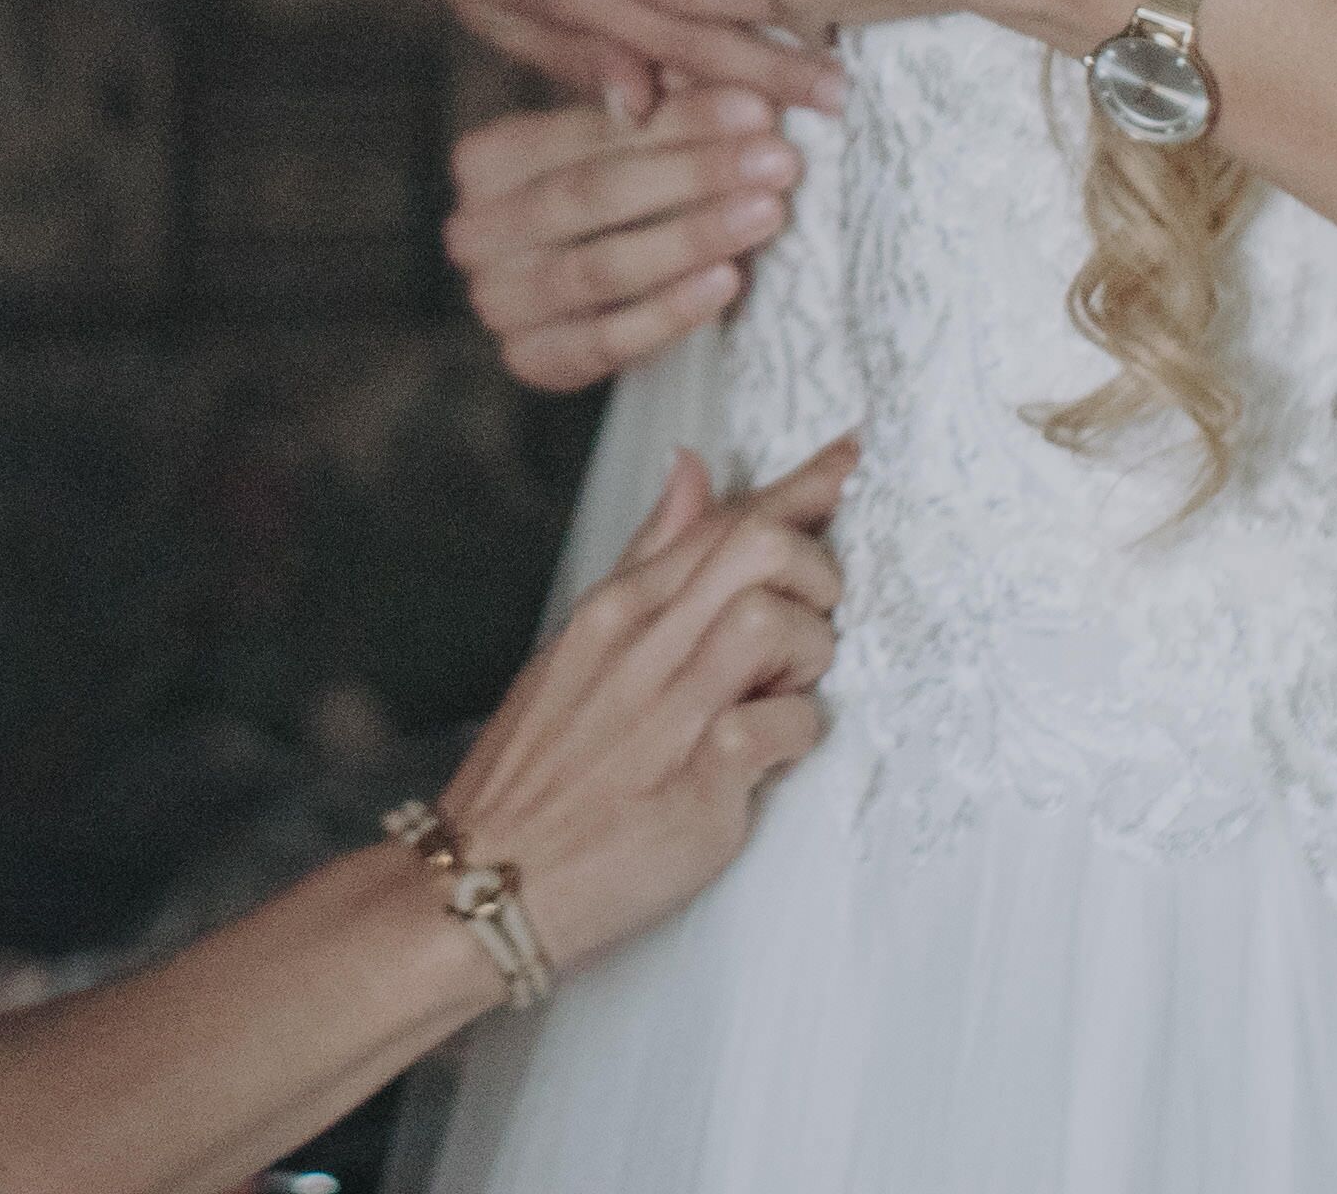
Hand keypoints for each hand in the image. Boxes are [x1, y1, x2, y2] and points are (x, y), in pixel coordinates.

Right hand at [433, 437, 850, 979]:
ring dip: (812, 652)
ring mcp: (667, 715)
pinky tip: (774, 754)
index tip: (851, 457)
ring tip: (790, 690)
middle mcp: (640, 648)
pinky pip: (783, 728)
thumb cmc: (540, 770)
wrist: (485, 878)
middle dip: (817, 568)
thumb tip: (692, 470)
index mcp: (615, 608)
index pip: (722, 518)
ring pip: (776, 623)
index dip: (802, 485)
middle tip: (817, 617)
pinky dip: (799, 734)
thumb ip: (646, 557)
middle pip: (758, 548)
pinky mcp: (696, 789)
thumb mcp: (578, 643)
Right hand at [445, 84, 806, 392]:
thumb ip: (644, 103)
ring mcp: (498, 302)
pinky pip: (608, 340)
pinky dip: (673, 310)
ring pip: (603, 267)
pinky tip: (727, 280)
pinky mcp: (531, 361)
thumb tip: (677, 68)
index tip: (758, 108)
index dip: (680, 120)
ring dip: (692, 237)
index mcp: (485, 160)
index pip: (590, 132)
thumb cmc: (612, 197)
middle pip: (593, 195)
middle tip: (776, 160)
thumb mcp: (620, 143)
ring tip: (765, 212)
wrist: (587, 301)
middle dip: (694, 174)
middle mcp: (475, 231)